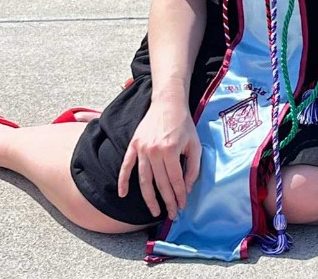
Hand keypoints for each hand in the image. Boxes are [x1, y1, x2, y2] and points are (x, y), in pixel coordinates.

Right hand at [117, 96, 201, 219]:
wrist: (168, 103)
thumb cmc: (184, 124)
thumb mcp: (195, 144)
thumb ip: (193, 167)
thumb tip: (187, 188)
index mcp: (171, 150)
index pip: (175, 180)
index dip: (179, 195)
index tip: (182, 206)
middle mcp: (154, 151)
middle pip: (160, 183)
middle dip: (167, 201)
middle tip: (171, 214)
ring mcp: (142, 148)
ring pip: (144, 180)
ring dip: (149, 198)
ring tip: (154, 211)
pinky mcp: (134, 145)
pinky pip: (126, 166)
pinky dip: (122, 181)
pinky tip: (122, 194)